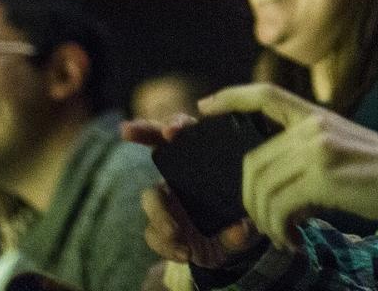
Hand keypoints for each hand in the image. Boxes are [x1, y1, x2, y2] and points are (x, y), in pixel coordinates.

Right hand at [128, 115, 261, 267]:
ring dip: (160, 215)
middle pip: (157, 145)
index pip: (189, 133)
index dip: (177, 125)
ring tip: (176, 234)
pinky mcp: (161, 227)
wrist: (229, 251)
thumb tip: (239, 230)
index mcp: (206, 163)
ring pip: (151, 197)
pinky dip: (165, 244)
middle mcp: (182, 175)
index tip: (171, 131)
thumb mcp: (250, 224)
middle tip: (128, 130)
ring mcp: (169, 200)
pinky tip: (184, 253)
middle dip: (142, 131)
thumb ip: (244, 228)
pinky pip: (153, 233)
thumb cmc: (243, 222)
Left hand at [201, 84, 377, 248]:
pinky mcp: (324, 175)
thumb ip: (309, 156)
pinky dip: (280, 229)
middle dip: (248, 199)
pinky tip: (295, 239)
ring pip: (261, 186)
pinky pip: (280, 206)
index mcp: (316, 117)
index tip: (203, 107)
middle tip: (263, 225)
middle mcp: (312, 127)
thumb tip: (279, 191)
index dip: (229, 98)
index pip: (264, 95)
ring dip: (264, 220)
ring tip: (282, 236)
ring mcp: (317, 148)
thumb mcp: (344, 148)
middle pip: (252, 161)